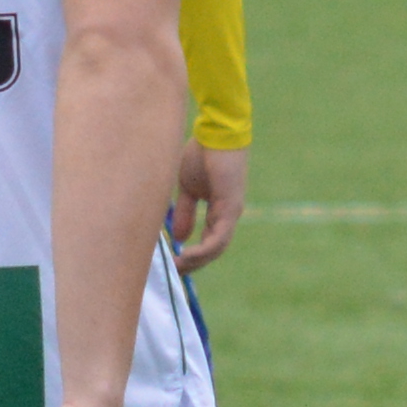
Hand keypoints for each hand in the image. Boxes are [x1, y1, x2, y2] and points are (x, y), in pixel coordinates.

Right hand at [169, 146, 247, 270]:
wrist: (213, 134)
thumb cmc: (203, 156)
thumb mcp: (188, 189)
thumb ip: (186, 212)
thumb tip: (179, 238)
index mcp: (220, 211)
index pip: (209, 241)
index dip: (194, 255)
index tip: (175, 264)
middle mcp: (228, 215)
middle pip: (214, 249)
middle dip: (194, 263)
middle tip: (175, 273)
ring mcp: (232, 212)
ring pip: (217, 247)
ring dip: (197, 261)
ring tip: (178, 268)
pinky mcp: (231, 207)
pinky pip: (219, 237)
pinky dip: (204, 250)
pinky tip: (187, 256)